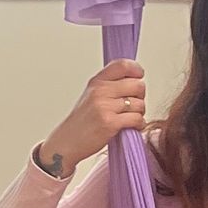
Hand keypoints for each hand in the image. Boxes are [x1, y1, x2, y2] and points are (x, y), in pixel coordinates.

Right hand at [36, 60, 147, 176]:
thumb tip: (134, 80)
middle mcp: (100, 91)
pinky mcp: (110, 123)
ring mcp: (105, 107)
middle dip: (140, 96)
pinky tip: (132, 126)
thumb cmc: (81, 122)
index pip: (123, 65)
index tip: (138, 77)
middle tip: (134, 104)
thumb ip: (110, 85)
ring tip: (130, 118)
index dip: (136, 70)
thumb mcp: (91, 96)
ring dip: (140, 112)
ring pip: (139, 103)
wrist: (66, 142)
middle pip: (137, 85)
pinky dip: (139, 124)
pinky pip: (137, 119)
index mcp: (97, 82)